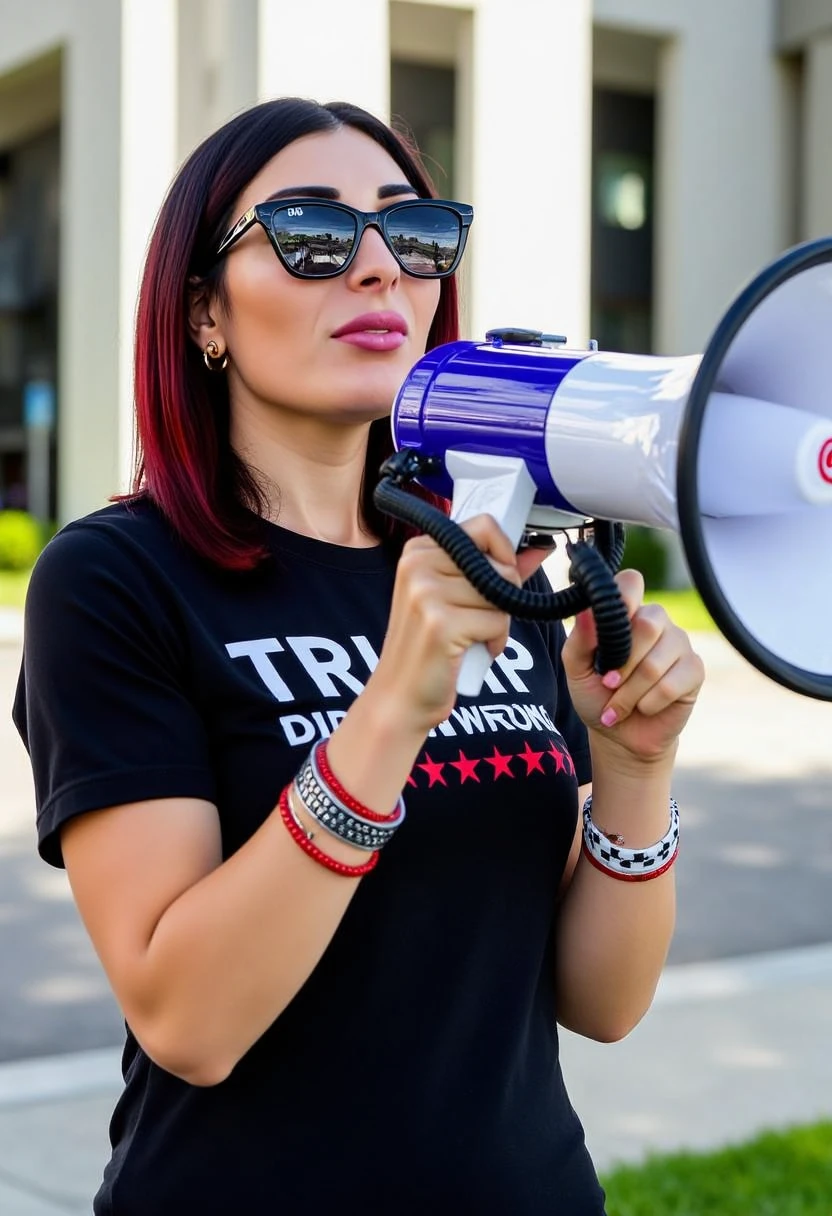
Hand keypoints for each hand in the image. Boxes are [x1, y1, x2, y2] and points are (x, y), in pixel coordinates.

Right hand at [369, 515, 548, 735]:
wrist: (400, 696)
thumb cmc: (431, 647)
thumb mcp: (456, 598)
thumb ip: (496, 568)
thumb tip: (539, 547)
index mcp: (419, 550)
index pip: (484, 525)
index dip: (503, 553)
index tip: (498, 577)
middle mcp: (418, 565)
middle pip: (499, 564)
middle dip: (502, 596)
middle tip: (477, 618)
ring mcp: (425, 593)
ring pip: (502, 594)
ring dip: (498, 622)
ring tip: (471, 636)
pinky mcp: (440, 623)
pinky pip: (497, 622)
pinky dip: (495, 641)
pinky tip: (472, 651)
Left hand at [561, 570, 704, 766]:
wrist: (620, 735)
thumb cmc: (596, 695)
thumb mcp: (577, 670)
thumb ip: (579, 640)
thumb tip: (587, 611)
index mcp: (626, 612)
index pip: (631, 582)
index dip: (622, 598)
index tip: (607, 626)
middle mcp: (656, 621)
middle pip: (645, 623)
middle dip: (622, 663)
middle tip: (608, 683)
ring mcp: (679, 643)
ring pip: (656, 661)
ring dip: (630, 692)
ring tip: (619, 705)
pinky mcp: (694, 669)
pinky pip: (672, 683)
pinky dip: (650, 702)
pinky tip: (644, 708)